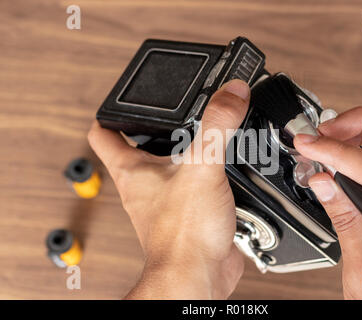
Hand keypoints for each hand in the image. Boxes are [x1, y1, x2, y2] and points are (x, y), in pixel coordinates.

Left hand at [88, 80, 250, 298]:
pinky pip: (196, 185)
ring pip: (172, 166)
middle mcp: (145, 184)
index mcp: (133, 170)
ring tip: (209, 134)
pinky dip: (209, 174)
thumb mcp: (201, 166)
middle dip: (160, 127)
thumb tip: (231, 92)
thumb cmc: (183, 234)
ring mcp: (167, 200)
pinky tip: (227, 169)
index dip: (113, 110)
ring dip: (189, 151)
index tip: (129, 98)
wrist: (200, 275)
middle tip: (180, 111)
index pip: (104, 131)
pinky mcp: (189, 212)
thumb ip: (217, 126)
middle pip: (142, 146)